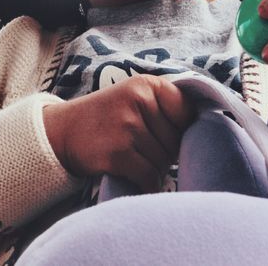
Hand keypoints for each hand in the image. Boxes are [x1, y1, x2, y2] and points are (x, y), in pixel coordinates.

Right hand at [41, 74, 197, 193]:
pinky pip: (149, 176)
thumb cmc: (107, 118)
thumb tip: (206, 132)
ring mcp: (127, 127)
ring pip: (164, 162)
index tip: (165, 134)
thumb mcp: (134, 97)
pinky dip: (145, 182)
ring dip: (153, 168)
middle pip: (176, 141)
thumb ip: (167, 107)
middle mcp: (138, 101)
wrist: (62, 132)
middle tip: (140, 148)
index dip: (181, 130)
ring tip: (131, 157)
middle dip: (165, 152)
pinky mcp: (117, 153)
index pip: (188, 113)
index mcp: (147, 84)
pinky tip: (130, 173)